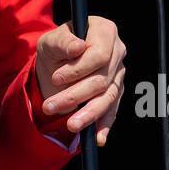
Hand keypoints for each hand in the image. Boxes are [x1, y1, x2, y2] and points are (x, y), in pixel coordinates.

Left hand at [34, 16, 126, 147]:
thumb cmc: (55, 48)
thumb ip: (63, 41)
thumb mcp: (50, 41)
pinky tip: (97, 139)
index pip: (99, 54)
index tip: (56, 78)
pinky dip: (104, 126)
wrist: (56, 64)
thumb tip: (78, 47)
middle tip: (50, 106)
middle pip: (102, 79)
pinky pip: (112, 111)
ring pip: (107, 98)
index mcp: (104, 31)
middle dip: (75, 95)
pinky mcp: (115, 92)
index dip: (78, 69)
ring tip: (70, 125)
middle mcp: (117, 52)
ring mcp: (118, 74)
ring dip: (88, 114)